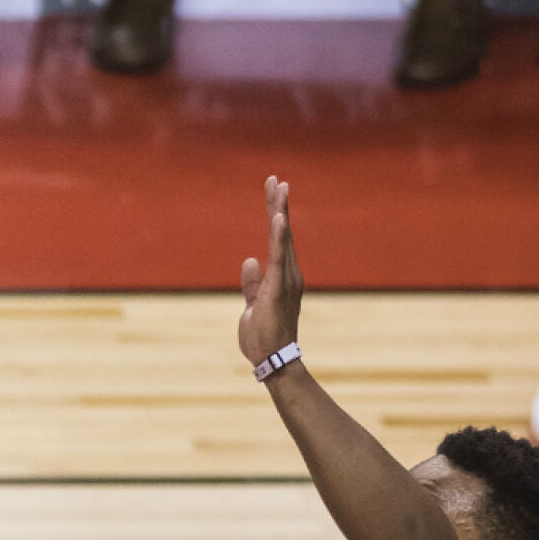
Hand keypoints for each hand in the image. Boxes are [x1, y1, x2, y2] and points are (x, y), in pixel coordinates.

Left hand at [238, 176, 303, 367]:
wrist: (272, 360)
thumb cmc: (263, 336)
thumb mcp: (251, 304)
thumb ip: (252, 283)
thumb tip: (250, 260)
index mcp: (281, 276)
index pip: (277, 240)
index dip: (275, 215)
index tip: (273, 191)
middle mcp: (289, 274)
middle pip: (282, 233)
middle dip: (278, 204)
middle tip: (276, 179)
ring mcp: (286, 279)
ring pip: (283, 239)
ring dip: (280, 212)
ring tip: (280, 187)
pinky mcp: (278, 288)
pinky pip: (279, 257)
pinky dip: (279, 236)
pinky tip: (279, 217)